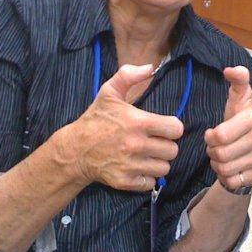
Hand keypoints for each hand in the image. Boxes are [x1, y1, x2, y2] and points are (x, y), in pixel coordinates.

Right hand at [55, 64, 183, 190]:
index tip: (163, 128)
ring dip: (158, 162)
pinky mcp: (125, 181)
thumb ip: (129, 76)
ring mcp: (131, 165)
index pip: (175, 129)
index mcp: (137, 122)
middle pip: (173, 150)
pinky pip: (150, 183)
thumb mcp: (109, 92)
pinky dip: (146, 178)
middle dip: (166, 146)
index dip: (172, 128)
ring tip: (147, 155)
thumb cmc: (95, 120)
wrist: (75, 150)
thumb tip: (150, 68)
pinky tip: (137, 167)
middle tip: (154, 142)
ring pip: (164, 168)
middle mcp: (136, 145)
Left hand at [205, 67, 251, 191]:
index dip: (210, 137)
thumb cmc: (236, 120)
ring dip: (218, 164)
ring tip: (223, 156)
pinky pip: (233, 181)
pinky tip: (232, 167)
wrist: (247, 146)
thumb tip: (231, 69)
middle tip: (216, 146)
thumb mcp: (235, 100)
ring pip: (225, 169)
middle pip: (221, 154)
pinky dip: (226, 177)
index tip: (213, 133)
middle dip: (212, 152)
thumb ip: (237, 82)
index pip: (219, 136)